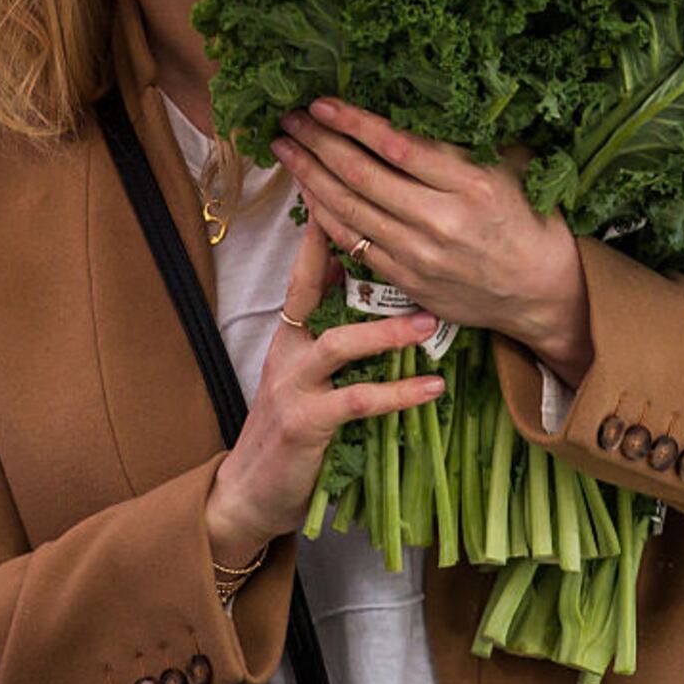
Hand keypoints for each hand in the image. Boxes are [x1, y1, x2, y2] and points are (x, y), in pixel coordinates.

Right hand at [205, 219, 446, 564]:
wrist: (250, 493)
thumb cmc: (288, 431)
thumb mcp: (304, 374)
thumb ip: (326, 330)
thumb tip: (353, 281)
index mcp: (288, 336)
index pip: (303, 273)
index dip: (321, 233)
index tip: (348, 191)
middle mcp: (286, 352)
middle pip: (308, 290)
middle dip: (345, 257)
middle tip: (396, 231)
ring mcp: (292, 387)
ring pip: (339, 344)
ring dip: (386, 331)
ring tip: (429, 321)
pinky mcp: (306, 424)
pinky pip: (358, 401)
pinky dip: (398, 392)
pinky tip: (433, 387)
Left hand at [271, 98, 593, 382]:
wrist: (540, 292)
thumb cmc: (528, 219)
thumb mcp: (512, 168)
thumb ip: (469, 139)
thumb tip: (428, 95)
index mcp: (472, 184)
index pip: (397, 145)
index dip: (353, 122)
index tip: (321, 103)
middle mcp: (441, 221)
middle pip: (363, 176)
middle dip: (318, 143)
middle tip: (289, 119)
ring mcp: (419, 255)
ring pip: (349, 211)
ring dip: (310, 176)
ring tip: (285, 149)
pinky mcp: (406, 280)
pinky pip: (353, 244)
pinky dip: (325, 216)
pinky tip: (306, 192)